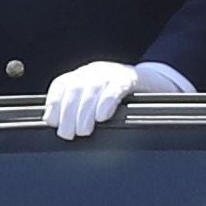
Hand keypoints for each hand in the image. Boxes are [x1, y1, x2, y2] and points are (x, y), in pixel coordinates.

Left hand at [42, 60, 190, 140]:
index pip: (62, 85)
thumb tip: (59, 127)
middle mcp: (94, 71)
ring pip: (93, 89)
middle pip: (75, 88)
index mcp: (82, 76)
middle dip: (68, 113)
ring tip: (83, 131)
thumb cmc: (119, 97)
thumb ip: (78, 110)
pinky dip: (107, 102)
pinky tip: (102, 116)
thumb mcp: (96, 100)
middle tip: (67, 134)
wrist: (153, 83)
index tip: (51, 122)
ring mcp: (112, 73)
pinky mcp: (130, 78)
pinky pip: (116, 88)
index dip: (54, 103)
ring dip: (84, 112)